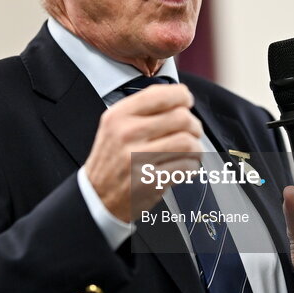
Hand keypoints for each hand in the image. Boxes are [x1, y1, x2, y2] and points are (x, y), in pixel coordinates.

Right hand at [85, 84, 202, 220]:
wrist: (97, 196)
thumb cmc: (112, 159)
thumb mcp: (116, 125)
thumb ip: (144, 109)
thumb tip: (180, 98)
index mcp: (119, 115)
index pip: (162, 95)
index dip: (183, 97)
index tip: (187, 103)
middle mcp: (127, 134)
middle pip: (181, 118)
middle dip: (194, 125)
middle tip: (192, 132)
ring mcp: (138, 158)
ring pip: (188, 142)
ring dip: (196, 147)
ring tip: (191, 151)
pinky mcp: (150, 181)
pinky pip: (186, 166)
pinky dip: (192, 165)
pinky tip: (183, 166)